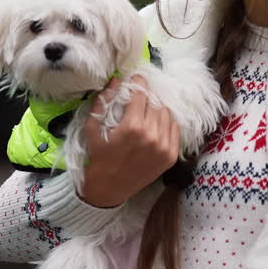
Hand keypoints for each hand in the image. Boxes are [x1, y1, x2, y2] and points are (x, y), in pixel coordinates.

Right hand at [79, 75, 179, 207]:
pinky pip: (174, 129)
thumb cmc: (98, 156)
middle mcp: (151, 135)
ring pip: (166, 114)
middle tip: (138, 101)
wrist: (109, 188)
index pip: (141, 94)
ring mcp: (164, 147)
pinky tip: (154, 127)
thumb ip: (103, 102)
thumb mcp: (93, 128)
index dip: (138, 85)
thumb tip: (116, 80)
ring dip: (156, 110)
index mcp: (132, 127)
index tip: (135, 81)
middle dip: (146, 98)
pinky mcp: (171, 156)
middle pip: (155, 102)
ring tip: (145, 115)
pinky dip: (166, 124)